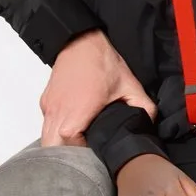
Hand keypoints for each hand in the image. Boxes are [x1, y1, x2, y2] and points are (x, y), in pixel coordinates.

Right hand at [42, 31, 152, 145]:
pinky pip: (47, 125)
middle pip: (52, 147)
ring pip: (46, 138)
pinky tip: (74, 127)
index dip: (82, 152)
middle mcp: (59, 110)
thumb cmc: (100, 61)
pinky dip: (57, 131)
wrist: (80, 40)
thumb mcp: (129, 85)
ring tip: (80, 142)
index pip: (69, 145)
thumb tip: (149, 122)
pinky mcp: (46, 102)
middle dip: (68, 154)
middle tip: (86, 152)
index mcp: (78, 110)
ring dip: (61, 144)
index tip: (94, 150)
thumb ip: (143, 106)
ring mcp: (50, 107)